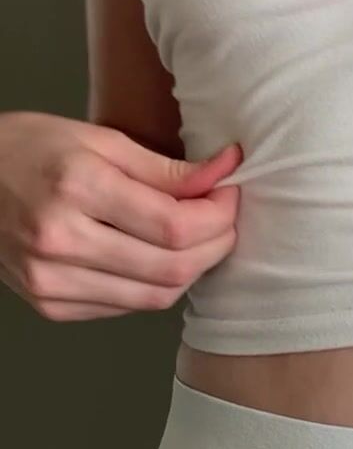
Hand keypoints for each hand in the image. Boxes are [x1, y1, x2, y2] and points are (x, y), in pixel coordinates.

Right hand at [0, 112, 241, 321]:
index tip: (229, 196)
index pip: (174, 225)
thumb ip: (164, 168)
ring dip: (189, 271)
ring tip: (195, 239)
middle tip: (224, 221)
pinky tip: (153, 258)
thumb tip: (224, 172)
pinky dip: (152, 286)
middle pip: (171, 268)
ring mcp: (51, 280)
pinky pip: (125, 308)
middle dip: (215, 247)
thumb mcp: (97, 140)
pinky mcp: (50, 305)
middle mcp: (60, 240)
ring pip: (155, 297)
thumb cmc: (26, 150)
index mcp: (76, 187)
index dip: (217, 216)